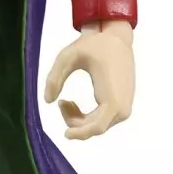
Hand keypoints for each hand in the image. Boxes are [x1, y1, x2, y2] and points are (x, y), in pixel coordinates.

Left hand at [44, 20, 134, 139]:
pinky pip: (102, 119)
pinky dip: (86, 116)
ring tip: (65, 101)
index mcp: (113, 98)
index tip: (65, 134)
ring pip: (98, 125)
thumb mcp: (67, 56)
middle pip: (94, 128)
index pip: (96, 127)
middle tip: (60, 102)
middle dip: (73, 120)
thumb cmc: (93, 45)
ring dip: (79, 118)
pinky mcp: (122, 104)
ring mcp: (124, 107)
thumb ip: (55, 77)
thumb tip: (48, 101)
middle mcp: (122, 107)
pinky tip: (73, 103)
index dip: (80, 133)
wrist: (116, 38)